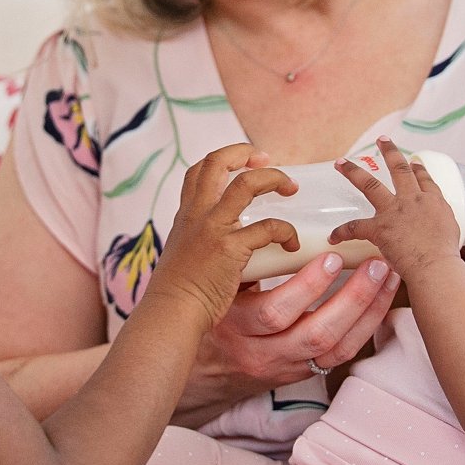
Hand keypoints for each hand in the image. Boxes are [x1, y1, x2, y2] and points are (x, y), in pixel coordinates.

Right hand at [149, 145, 300, 326]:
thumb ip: (205, 242)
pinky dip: (286, 231)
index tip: (248, 161)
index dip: (224, 158)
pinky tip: (293, 244)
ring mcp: (213, 229)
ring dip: (274, 179)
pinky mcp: (230, 249)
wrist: (172, 312)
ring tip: (291, 189)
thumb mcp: (185, 255)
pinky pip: (268, 227)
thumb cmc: (179, 293)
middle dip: (245, 153)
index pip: (199, 171)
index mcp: (186, 215)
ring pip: (246, 184)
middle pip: (217, 163)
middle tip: (269, 160)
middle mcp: (197, 215)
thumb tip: (235, 244)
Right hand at [197, 255, 398, 398]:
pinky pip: (341, 355)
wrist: (206, 374)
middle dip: (353, 299)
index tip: (331, 256)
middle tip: (376, 265)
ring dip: (368, 313)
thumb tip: (270, 224)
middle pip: (316, 334)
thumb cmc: (214, 317)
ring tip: (388, 278)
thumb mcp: (217, 291)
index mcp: (237, 327)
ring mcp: (288, 368)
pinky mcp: (305, 373)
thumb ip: (242, 264)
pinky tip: (381, 301)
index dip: (307, 286)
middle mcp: (263, 354)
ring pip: (336, 349)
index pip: (275, 312)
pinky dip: (366, 327)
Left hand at [326, 138, 464, 283]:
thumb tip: (440, 233)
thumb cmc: (446, 256)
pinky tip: (333, 235)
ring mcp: (394, 211)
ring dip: (353, 172)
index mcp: (432, 201)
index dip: (417, 169)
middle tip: (382, 140)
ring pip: (370, 185)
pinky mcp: (379, 228)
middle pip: (399, 169)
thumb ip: (443, 225)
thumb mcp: (452, 232)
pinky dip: (342, 232)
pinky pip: (354, 227)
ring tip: (340, 163)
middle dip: (389, 152)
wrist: (435, 266)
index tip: (413, 162)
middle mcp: (413, 199)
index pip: (423, 179)